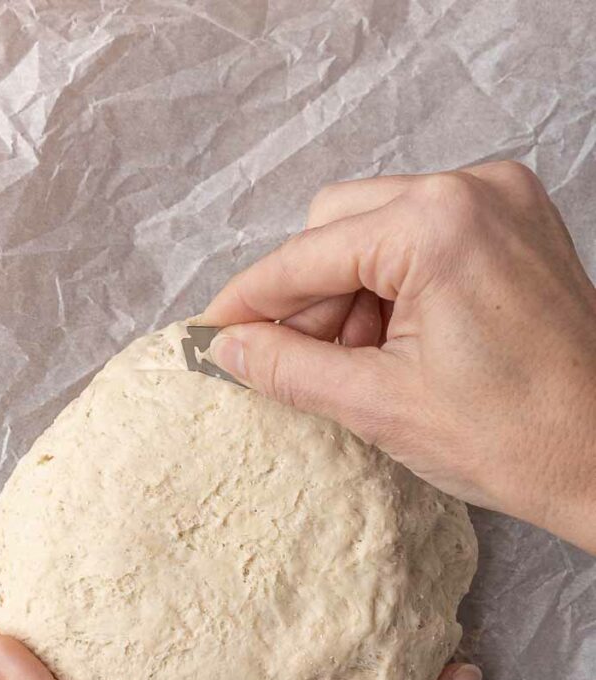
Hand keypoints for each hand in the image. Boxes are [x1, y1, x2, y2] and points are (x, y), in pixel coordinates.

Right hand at [204, 161, 595, 553]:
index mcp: (437, 223)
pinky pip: (423, 240)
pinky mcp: (516, 226)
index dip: (250, 299)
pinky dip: (393, 288)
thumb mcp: (379, 405)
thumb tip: (228, 348)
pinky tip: (394, 345)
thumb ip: (290, 367)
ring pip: (378, 231)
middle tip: (288, 361)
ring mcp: (502, 202)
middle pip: (339, 226)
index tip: (212, 330)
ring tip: (356, 365)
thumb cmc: (515, 439)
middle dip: (306, 297)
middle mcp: (472, 190)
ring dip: (349, 295)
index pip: (308, 253)